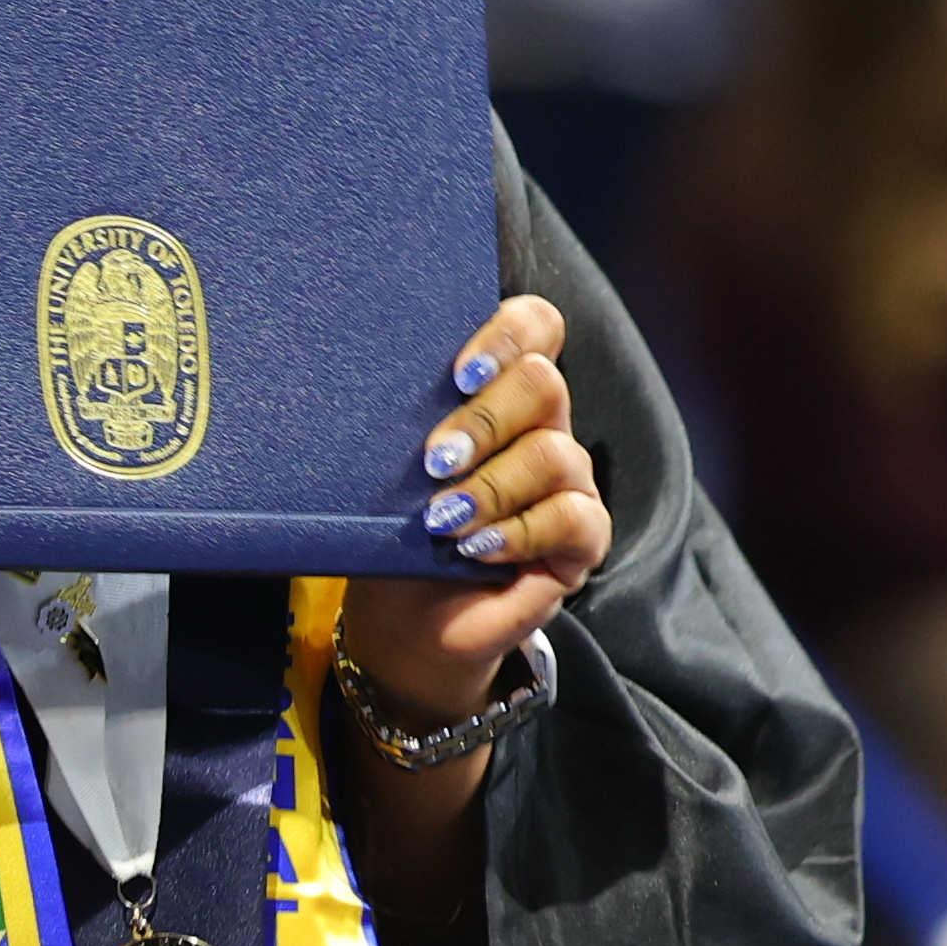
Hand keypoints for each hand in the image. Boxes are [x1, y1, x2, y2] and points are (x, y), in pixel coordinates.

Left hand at [332, 301, 603, 884]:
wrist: (407, 618)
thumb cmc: (393, 530)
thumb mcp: (387, 469)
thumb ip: (398, 420)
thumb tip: (364, 375)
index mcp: (497, 391)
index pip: (534, 327)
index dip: (506, 335)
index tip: (457, 374)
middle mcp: (540, 425)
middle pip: (545, 383)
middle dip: (484, 419)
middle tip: (431, 461)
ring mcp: (567, 480)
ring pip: (555, 453)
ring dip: (490, 488)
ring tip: (442, 521)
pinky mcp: (582, 536)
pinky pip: (574, 517)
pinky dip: (519, 532)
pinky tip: (478, 550)